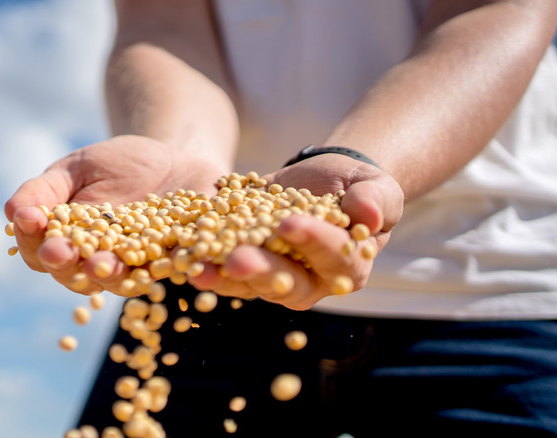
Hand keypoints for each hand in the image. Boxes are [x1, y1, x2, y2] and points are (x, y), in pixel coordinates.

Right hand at [4, 134, 225, 294]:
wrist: (172, 158)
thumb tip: (12, 214)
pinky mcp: (175, 260)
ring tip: (102, 264)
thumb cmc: (116, 165)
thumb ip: (43, 191)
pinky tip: (168, 261)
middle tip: (60, 253)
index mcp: (68, 244)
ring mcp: (137, 266)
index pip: (40, 252)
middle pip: (75, 275)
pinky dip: (170, 267)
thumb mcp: (75, 170)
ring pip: (120, 279)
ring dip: (109, 274)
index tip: (27, 222)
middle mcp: (99, 263)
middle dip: (66, 264)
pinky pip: (170, 268)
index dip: (31, 240)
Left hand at [189, 153, 403, 309]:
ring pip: (246, 284)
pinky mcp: (241, 266)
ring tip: (197, 268)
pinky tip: (179, 256)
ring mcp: (271, 278)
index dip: (313, 242)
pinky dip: (200, 263)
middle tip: (238, 259)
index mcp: (346, 267)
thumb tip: (369, 215)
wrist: (320, 182)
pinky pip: (220, 270)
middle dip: (261, 270)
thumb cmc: (356, 187)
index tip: (291, 222)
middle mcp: (308, 282)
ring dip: (221, 277)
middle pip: (285, 282)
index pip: (332, 258)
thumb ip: (377, 200)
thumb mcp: (374, 185)